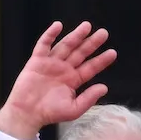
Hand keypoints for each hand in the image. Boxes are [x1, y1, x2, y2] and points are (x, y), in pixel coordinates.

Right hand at [0, 21, 117, 139]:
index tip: (113, 52)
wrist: (27, 113)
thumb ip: (89, 98)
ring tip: (87, 26)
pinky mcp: (37, 61)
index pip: (90, 67)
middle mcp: (64, 69)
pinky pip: (44, 45)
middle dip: (92, 43)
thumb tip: (104, 87)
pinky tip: (58, 26)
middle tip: (104, 33)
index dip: (101, 60)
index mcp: (73, 80)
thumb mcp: (74, 109)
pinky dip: (50, 35)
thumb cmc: (50, 113)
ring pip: (66, 45)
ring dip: (76, 35)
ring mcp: (51, 63)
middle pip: (81, 53)